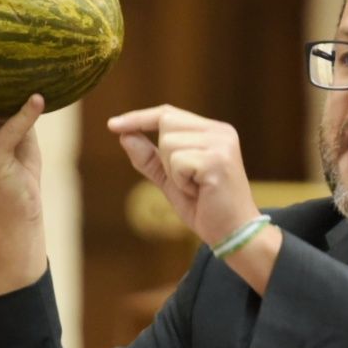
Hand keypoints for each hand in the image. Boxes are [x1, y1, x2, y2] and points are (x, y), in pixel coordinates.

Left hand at [108, 105, 258, 246]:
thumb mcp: (171, 180)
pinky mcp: (217, 160)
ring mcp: (221, 144)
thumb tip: (123, 135)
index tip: (113, 125)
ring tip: (195, 187)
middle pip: (165, 124)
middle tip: (187, 181)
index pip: (168, 114)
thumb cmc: (206, 208)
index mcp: (213, 131)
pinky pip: (176, 162)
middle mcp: (220, 132)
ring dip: (173, 172)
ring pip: (168, 144)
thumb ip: (149, 158)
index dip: (139, 118)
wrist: (234, 234)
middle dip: (164, 157)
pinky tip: (200, 192)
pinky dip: (181, 182)